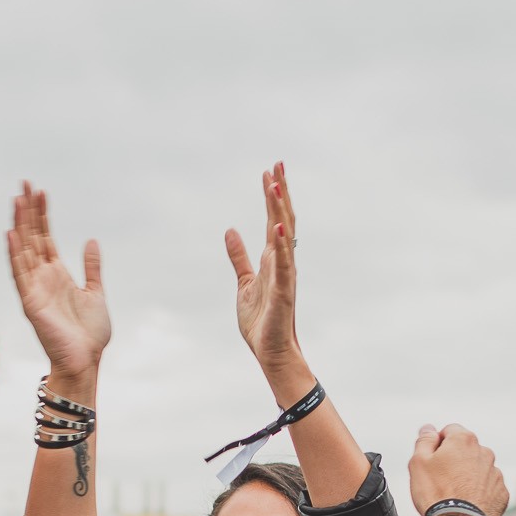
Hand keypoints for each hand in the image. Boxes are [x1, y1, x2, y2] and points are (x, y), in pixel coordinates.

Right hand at [8, 182, 109, 378]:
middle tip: (25, 183)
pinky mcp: (30, 302)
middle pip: (31, 236)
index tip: (39, 191)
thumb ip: (92, 268)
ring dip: (20, 224)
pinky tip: (11, 233)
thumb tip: (91, 241)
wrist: (86, 360)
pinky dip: (15, 254)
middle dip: (28, 211)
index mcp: (56, 274)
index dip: (42, 214)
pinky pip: (19, 274)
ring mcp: (34, 288)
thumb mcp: (95, 293)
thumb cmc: (90, 334)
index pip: (44, 237)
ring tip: (17, 199)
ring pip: (23, 249)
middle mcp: (42, 277)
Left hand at [225, 161, 303, 389]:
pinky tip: (280, 226)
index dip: (272, 196)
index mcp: (273, 259)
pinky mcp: (284, 292)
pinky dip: (283, 245)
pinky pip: (284, 265)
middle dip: (280, 193)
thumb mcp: (245, 282)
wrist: (270, 351)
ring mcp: (285, 275)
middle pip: (284, 219)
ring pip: (285, 236)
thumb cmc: (261, 321)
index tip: (269, 171)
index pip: (275, 220)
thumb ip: (239, 256)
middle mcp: (282, 262)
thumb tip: (230, 230)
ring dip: (280, 210)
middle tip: (277, 164)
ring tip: (275, 185)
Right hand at [410, 425, 508, 515]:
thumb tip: (428, 428)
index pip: (449, 431)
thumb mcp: (419, 462)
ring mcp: (495, 473)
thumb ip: (424, 440)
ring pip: (477, 468)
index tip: (431, 462)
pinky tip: (467, 503)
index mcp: (463, 440)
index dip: (437, 445)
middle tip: (440, 480)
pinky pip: (487, 487)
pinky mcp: (501, 492)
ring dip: (467, 476)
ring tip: (454, 495)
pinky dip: (478, 492)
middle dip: (454, 460)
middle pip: (465, 450)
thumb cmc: (437, 494)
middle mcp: (484, 452)